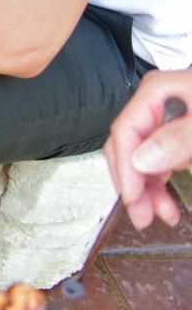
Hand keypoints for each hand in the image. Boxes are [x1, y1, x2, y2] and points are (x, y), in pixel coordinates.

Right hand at [106, 69, 191, 229]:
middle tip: (143, 217)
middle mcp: (158, 104)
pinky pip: (162, 159)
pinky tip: (171, 201)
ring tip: (164, 215)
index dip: (126, 168)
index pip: (126, 132)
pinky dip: (163, 181)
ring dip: (150, 188)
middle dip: (136, 183)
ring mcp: (171, 119)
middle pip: (131, 146)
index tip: (134, 199)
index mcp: (159, 92)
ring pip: (144, 157)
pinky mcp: (183, 134)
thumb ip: (180, 138)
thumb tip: (143, 159)